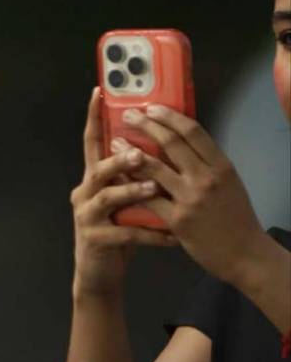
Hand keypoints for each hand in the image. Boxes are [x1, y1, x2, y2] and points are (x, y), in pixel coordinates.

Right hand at [71, 89, 171, 294]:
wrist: (99, 274)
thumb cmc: (117, 231)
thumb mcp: (124, 200)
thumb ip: (132, 175)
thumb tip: (159, 145)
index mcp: (93, 178)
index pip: (91, 141)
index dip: (94, 117)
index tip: (99, 91)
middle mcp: (84, 192)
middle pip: (98, 168)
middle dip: (119, 158)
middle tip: (141, 152)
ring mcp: (87, 217)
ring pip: (108, 197)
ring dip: (133, 191)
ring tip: (156, 188)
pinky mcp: (95, 240)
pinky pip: (125, 234)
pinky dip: (150, 234)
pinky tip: (172, 237)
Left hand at [116, 103, 269, 289]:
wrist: (245, 255)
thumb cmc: (235, 216)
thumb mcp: (229, 182)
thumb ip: (206, 162)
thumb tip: (179, 140)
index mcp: (221, 166)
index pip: (193, 131)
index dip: (170, 116)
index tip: (152, 107)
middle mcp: (206, 178)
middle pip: (171, 143)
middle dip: (146, 125)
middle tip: (129, 115)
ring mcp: (190, 199)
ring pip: (154, 168)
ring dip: (131, 152)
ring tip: (116, 142)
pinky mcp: (177, 220)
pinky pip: (147, 198)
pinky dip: (131, 185)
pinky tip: (118, 177)